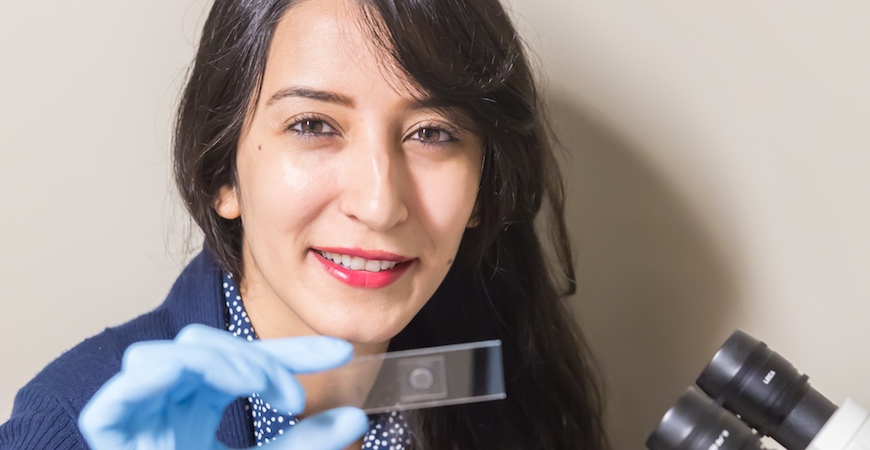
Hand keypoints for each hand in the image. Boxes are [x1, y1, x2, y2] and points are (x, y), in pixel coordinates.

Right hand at [78, 324, 367, 449]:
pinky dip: (152, 381)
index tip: (342, 353)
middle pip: (201, 347)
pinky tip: (207, 384)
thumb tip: (354, 417)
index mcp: (200, 411)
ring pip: (162, 358)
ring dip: (214, 361)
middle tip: (292, 396)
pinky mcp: (110, 448)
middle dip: (252, 357)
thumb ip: (306, 446)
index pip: (245, 364)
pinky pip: (114, 401)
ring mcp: (138, 428)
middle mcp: (168, 411)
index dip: (293, 352)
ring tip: (256, 385)